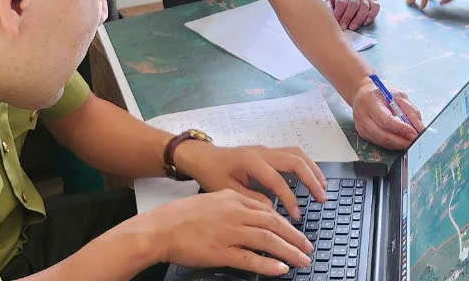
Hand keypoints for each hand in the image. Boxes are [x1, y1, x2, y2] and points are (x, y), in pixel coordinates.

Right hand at [146, 189, 313, 275]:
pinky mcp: (221, 252)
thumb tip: (256, 214)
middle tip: (308, 247)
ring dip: (289, 251)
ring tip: (302, 260)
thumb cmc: (181, 216)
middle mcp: (235, 214)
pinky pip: (251, 258)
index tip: (296, 232)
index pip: (268, 210)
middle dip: (295, 237)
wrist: (160, 228)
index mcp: (233, 199)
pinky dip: (269, 264)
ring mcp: (229, 233)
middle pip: (274, 225)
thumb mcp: (212, 200)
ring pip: (268, 241)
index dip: (286, 223)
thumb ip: (235, 205)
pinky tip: (281, 269)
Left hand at [177, 143, 326, 219]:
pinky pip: (292, 154)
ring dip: (312, 170)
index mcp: (251, 161)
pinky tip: (311, 177)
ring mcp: (267, 149)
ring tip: (323, 187)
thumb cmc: (212, 173)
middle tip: (321, 198)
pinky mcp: (268, 152)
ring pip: (297, 154)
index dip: (289, 200)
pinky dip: (305, 165)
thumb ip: (251, 200)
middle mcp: (262, 152)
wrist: (202, 157)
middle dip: (311, 180)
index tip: (296, 216)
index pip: (278, 181)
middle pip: (295, 161)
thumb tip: (272, 210)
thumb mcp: (227, 191)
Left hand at [326, 0, 379, 30]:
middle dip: (348, 17)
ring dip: (359, 18)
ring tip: (353, 27)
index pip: (341, 3)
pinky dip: (372, 14)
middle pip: (353, 5)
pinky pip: (376, 7)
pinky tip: (366, 21)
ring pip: (364, 7)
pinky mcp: (373, 0)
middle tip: (344, 27)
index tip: (336, 23)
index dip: (339, 13)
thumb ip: (328, 6)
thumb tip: (327, 17)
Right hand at [351, 79, 423, 149]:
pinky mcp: (361, 132)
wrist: (363, 92)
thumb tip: (420, 129)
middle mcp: (362, 114)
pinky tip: (399, 141)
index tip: (414, 133)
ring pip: (380, 141)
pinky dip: (390, 144)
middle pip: (382, 134)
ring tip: (409, 142)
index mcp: (370, 101)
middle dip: (400, 141)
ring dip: (396, 144)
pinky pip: (377, 142)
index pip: (386, 120)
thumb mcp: (399, 96)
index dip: (401, 129)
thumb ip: (411, 112)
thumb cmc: (381, 92)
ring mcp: (360, 125)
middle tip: (414, 142)